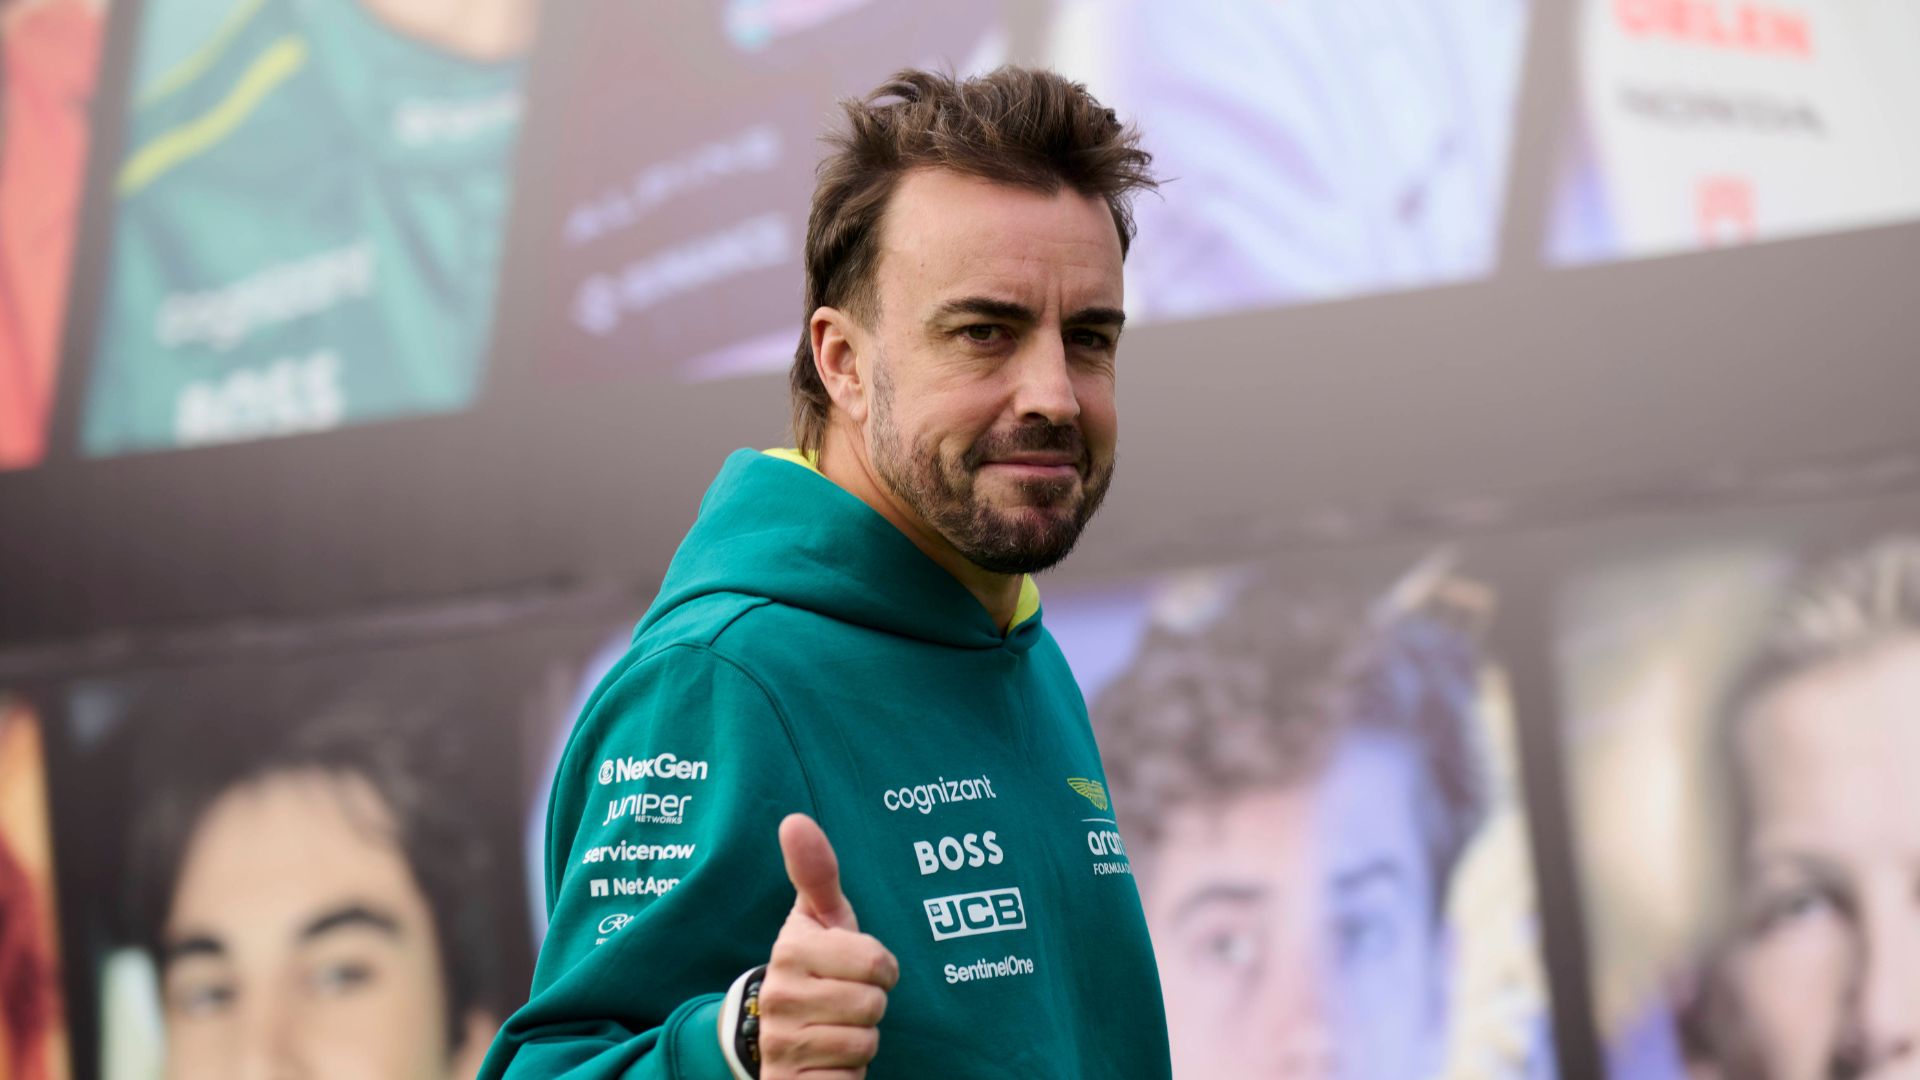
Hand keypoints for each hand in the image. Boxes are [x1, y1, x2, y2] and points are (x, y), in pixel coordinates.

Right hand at [757, 813, 898, 1078]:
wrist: (779, 1041)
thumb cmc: (816, 970)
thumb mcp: (820, 920)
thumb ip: (817, 873)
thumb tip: (794, 819)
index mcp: (791, 951)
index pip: (876, 961)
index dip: (880, 967)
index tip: (858, 968)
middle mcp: (778, 996)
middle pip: (874, 1003)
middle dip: (872, 1005)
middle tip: (847, 1001)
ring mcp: (780, 1043)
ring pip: (864, 1041)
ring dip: (861, 1040)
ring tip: (837, 1029)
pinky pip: (850, 1076)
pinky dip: (849, 1071)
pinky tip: (828, 1060)